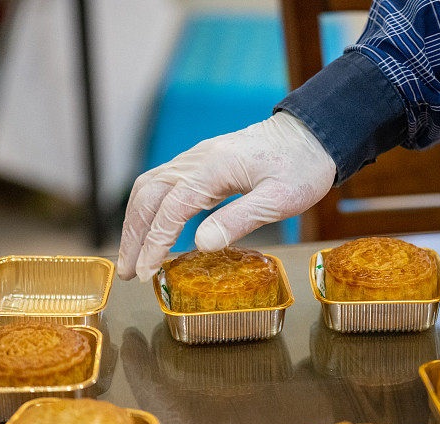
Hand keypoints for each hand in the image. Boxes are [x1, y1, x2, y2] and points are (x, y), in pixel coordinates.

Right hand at [117, 111, 335, 280]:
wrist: (313, 135)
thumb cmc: (302, 167)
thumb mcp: (280, 199)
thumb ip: (240, 219)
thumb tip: (201, 245)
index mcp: (213, 167)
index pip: (170, 209)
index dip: (154, 243)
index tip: (145, 272)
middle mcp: (197, 159)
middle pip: (148, 195)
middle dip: (132, 235)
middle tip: (125, 271)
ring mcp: (197, 158)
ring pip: (150, 187)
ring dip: (136, 222)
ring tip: (131, 256)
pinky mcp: (202, 163)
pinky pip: (164, 184)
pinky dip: (150, 209)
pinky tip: (153, 229)